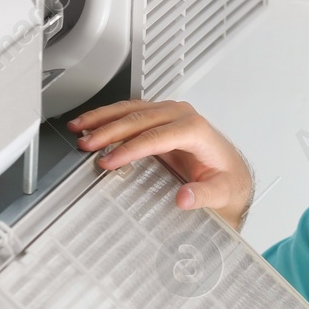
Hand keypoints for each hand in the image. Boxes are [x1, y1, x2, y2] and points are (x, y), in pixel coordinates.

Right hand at [67, 100, 254, 229]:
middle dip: (109, 131)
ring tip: (78, 129)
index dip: (131, 148)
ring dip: (102, 119)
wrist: (230, 173)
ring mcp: (170, 114)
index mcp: (197, 130)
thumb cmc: (226, 180)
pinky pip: (129, 113)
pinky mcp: (159, 118)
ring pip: (131, 110)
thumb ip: (205, 195)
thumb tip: (185, 198)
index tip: (110, 161)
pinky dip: (107, 117)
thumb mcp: (223, 193)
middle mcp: (183, 116)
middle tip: (86, 145)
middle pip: (139, 119)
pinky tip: (89, 124)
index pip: (157, 136)